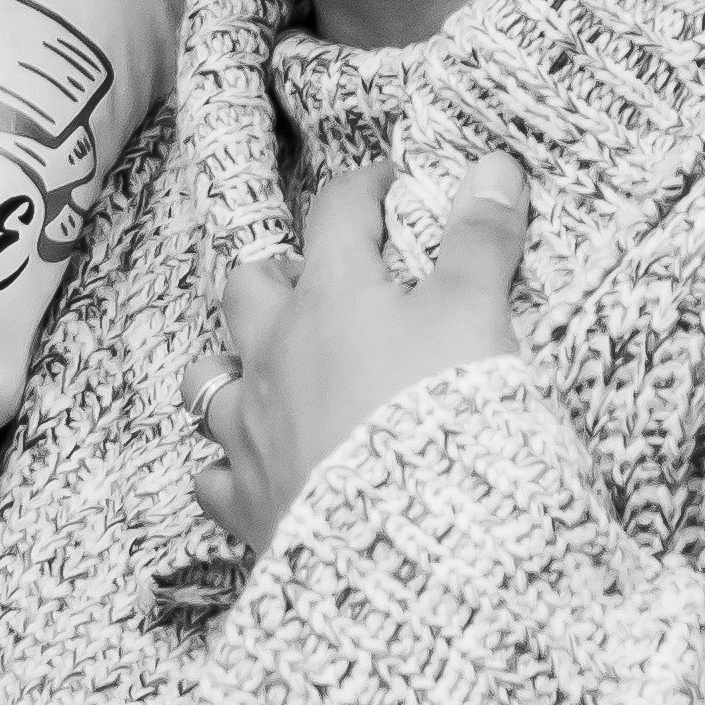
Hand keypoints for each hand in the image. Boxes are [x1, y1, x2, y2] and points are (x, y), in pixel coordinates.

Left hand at [189, 152, 532, 559]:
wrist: (413, 539)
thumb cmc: (443, 412)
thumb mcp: (475, 313)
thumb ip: (481, 240)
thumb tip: (495, 165)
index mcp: (329, 299)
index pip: (336, 213)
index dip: (364, 189)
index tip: (388, 185)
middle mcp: (273, 357)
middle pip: (249, 289)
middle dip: (279, 274)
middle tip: (322, 282)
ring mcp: (250, 430)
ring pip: (209, 379)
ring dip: (233, 365)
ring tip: (269, 369)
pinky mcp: (249, 502)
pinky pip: (214, 476)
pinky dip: (229, 464)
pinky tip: (255, 466)